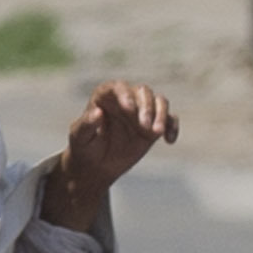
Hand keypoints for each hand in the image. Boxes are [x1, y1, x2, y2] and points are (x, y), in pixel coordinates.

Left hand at [37, 79, 176, 235]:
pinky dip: (172, 127)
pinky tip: (169, 140)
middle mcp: (127, 99)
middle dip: (146, 107)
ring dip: (161, 115)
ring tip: (156, 133)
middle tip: (145, 127)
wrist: (96, 165)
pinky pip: (170, 119)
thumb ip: (86, 125)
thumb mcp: (80, 138)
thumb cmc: (85, 148)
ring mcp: (142, 111)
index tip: (128, 109)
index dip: (125, 95)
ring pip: (159, 101)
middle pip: (143, 92)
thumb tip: (97, 113)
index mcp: (106, 96)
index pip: (118, 87)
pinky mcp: (154, 124)